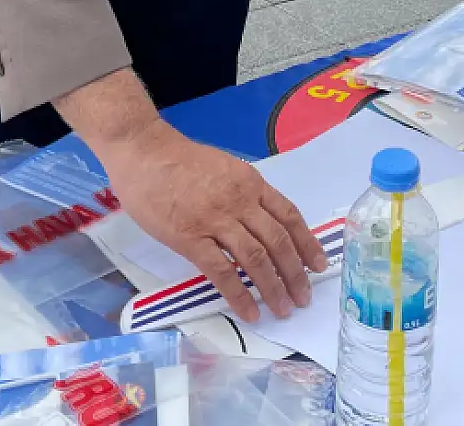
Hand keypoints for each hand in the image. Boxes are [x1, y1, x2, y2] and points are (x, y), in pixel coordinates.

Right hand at [103, 120, 325, 323]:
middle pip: (278, 241)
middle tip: (304, 297)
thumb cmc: (179, 159)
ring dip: (273, 287)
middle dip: (295, 273)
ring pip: (255, 258)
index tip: (319, 265)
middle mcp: (240, 201)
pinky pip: (222, 271)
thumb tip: (260, 222)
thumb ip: (243, 193)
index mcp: (250, 182)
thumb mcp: (224, 168)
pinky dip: (239, 294)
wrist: (144, 151)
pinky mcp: (190, 238)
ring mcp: (216, 220)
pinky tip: (249, 311)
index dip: (307, 243)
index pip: (288, 215)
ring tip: (283, 310)